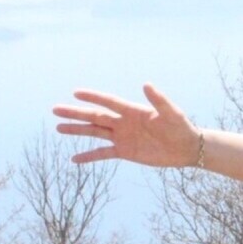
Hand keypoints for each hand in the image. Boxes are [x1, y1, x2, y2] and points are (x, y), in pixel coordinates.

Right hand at [53, 85, 200, 168]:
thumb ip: (159, 100)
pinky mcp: (125, 152)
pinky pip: (103, 153)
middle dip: (75, 113)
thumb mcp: (171, 113)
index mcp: (132, 110)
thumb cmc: (181, 127)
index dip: (93, 97)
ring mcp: (122, 137)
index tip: (76, 93)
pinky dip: (89, 156)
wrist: (187, 148)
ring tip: (58, 128)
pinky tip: (74, 159)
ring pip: (95, 132)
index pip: (108, 102)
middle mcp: (123, 122)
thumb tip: (146, 84)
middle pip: (95, 116)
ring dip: (77, 130)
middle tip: (55, 109)